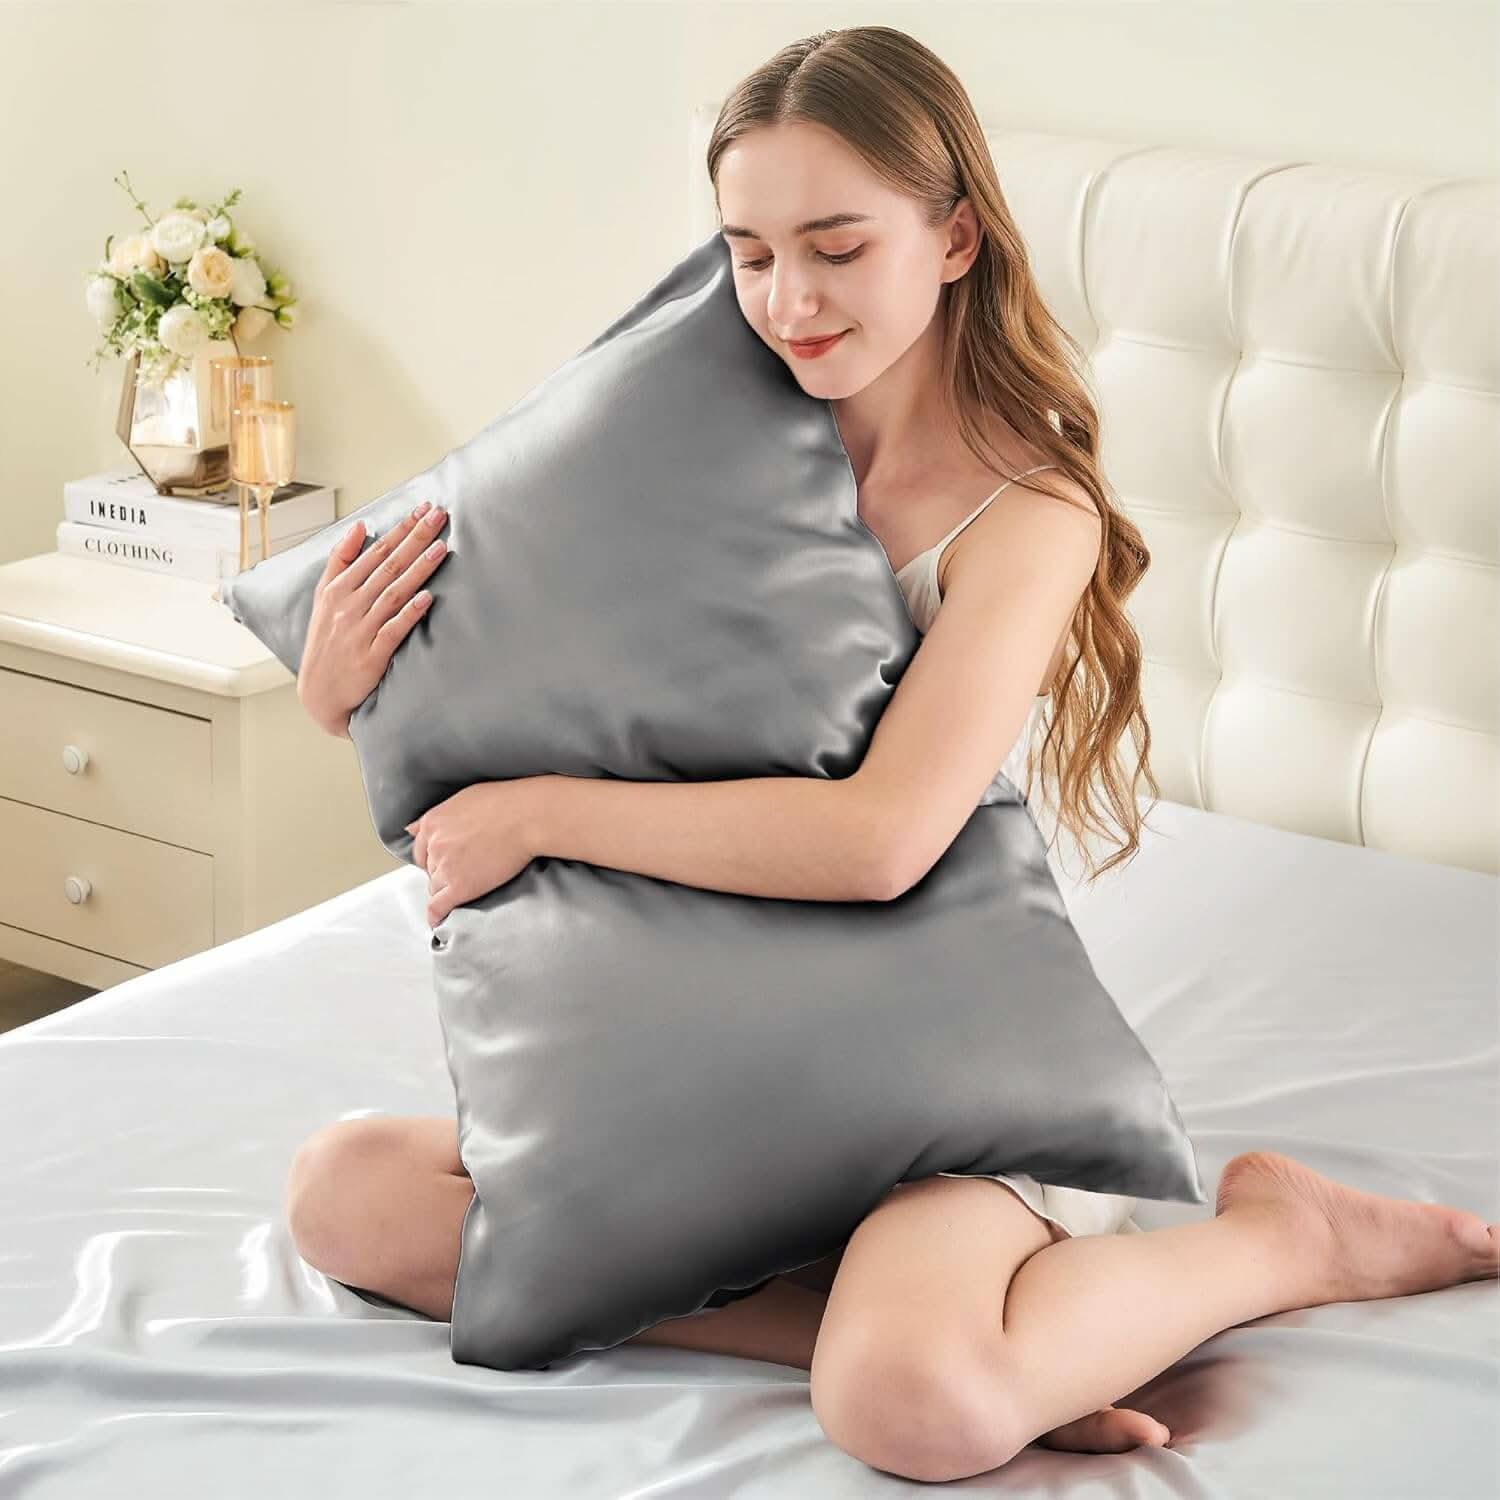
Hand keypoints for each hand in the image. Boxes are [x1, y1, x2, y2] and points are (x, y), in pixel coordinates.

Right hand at [296, 498, 451, 737]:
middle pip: (387, 566)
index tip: (423, 509)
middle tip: (438, 516)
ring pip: (393, 593)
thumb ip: (341, 561)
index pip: (376, 551)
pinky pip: (393, 630)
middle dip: (414, 538)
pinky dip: (409, 614)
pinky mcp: (371, 655)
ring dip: (417, 570)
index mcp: (339, 588)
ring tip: (440, 549)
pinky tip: (427, 599)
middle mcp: (348, 605)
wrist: (319, 693)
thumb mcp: (324, 597)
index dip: (401, 529)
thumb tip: (359, 526)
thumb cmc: (326, 642)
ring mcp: (360, 630)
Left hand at [407, 780, 542, 928]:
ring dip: (446, 890)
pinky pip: (439, 906)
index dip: (433, 859)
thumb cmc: (505, 803)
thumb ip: (436, 816)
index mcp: (433, 823)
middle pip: (430, 869)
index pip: (421, 850)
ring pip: (435, 888)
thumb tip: (411, 828)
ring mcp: (446, 867)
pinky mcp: (461, 886)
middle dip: (442, 873)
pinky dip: (436, 915)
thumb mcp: (463, 799)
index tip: (444, 863)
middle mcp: (434, 845)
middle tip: (464, 872)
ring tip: (464, 890)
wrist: (527, 817)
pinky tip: (438, 921)